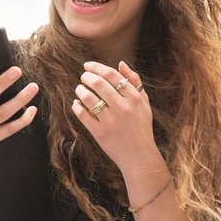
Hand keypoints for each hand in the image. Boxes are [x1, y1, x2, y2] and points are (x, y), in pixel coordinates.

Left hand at [71, 61, 162, 177]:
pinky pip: (82, 114)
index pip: (112, 75)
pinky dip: (76, 106)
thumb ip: (135, 82)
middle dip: (86, 76)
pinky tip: (76, 104)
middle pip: (98, 83)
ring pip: (88, 97)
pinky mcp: (100, 133)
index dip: (97, 67)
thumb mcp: (144, 103)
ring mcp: (111, 120)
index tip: (88, 66)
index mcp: (134, 98)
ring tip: (79, 89)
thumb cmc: (141, 127)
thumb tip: (120, 63)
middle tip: (83, 77)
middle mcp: (123, 108)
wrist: (139, 156)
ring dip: (80, 90)